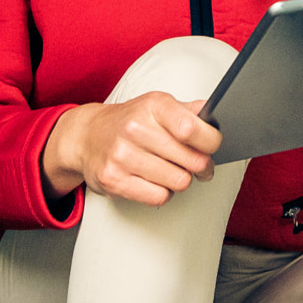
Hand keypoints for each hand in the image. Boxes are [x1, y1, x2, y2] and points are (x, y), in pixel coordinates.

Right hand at [41, 92, 221, 207]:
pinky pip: (159, 197)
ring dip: (181, 180)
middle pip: (191, 160)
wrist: (87, 136)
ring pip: (179, 181)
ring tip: (172, 171)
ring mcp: (122, 155)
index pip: (191, 128)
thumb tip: (215, 114)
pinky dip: (163, 193)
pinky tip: (156, 182)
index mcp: (153, 105)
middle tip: (199, 165)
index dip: (211, 142)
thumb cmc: (129, 121)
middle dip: (202, 166)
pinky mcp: (114, 180)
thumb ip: (188, 110)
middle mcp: (135, 128)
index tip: (212, 146)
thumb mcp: (157, 105)